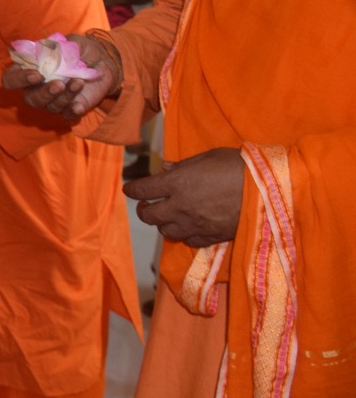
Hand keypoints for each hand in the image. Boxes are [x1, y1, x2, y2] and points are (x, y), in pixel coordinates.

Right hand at [0, 32, 120, 119]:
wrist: (104, 62)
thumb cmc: (81, 50)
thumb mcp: (72, 42)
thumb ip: (61, 47)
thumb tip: (53, 53)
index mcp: (30, 69)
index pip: (11, 79)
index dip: (19, 79)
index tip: (37, 75)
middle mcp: (37, 88)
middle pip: (30, 98)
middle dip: (44, 93)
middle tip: (59, 84)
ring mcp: (53, 100)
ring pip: (50, 106)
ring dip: (64, 96)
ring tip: (79, 82)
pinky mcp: (69, 108)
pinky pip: (67, 115)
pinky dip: (72, 110)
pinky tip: (79, 105)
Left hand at [124, 147, 244, 246]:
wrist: (268, 190)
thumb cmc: (237, 166)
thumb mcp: (208, 157)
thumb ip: (183, 166)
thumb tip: (166, 170)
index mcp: (177, 183)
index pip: (143, 189)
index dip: (132, 189)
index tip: (129, 189)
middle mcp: (180, 206)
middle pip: (149, 215)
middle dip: (143, 209)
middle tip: (146, 204)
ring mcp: (195, 224)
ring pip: (166, 231)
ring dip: (163, 223)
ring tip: (168, 216)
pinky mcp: (211, 236)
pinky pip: (189, 240)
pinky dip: (184, 234)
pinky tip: (188, 227)